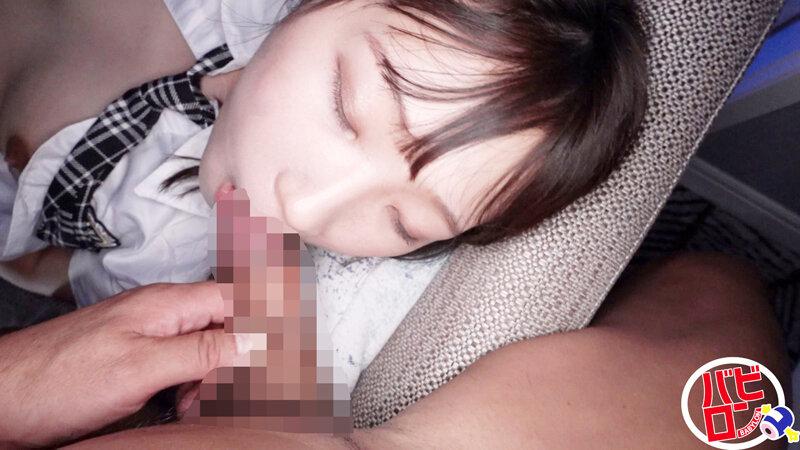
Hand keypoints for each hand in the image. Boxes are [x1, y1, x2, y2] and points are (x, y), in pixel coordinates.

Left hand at [0, 281, 243, 447]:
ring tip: (193, 408)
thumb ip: (202, 351)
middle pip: (224, 327)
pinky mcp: (135, 360)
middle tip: (231, 395)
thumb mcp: (141, 367)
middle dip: (235, 362)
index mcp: (168, 305)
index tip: (282, 351)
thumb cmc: (58, 380)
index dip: (264, 320)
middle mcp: (162, 315)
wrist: (1, 398)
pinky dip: (188, 389)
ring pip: (203, 350)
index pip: (236, 298)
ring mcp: (147, 336)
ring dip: (211, 381)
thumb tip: (255, 341)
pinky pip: (179, 367)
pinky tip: (178, 408)